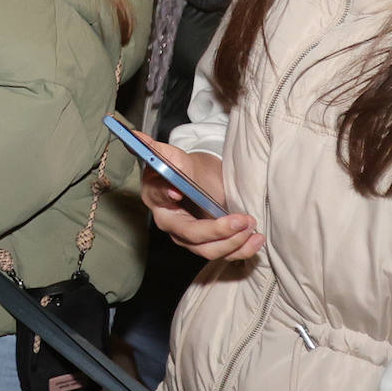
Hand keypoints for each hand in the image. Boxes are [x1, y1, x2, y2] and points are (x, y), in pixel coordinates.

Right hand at [137, 133, 263, 260]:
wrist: (202, 181)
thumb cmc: (186, 169)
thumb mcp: (174, 156)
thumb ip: (157, 149)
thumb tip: (135, 136)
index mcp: (155, 196)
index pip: (159, 198)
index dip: (167, 195)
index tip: (178, 191)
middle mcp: (168, 221)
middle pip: (189, 234)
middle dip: (217, 230)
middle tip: (241, 219)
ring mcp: (186, 237)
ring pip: (207, 249)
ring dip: (233, 242)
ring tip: (250, 226)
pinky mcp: (204, 245)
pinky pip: (222, 254)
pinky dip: (241, 250)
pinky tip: (256, 240)